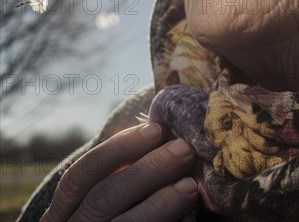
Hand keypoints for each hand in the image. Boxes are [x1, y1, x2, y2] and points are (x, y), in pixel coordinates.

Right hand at [40, 122, 197, 221]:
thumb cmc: (118, 214)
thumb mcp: (108, 191)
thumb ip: (124, 168)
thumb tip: (162, 133)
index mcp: (64, 211)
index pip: (81, 174)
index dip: (119, 148)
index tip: (157, 129)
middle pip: (104, 198)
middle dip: (149, 169)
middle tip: (184, 149)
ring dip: (162, 202)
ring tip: (191, 184)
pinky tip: (189, 218)